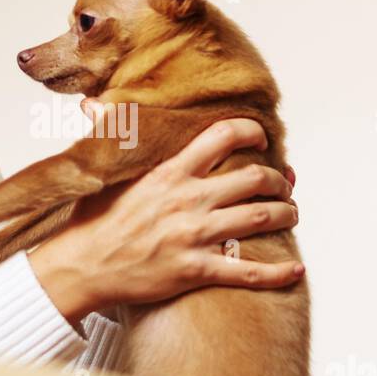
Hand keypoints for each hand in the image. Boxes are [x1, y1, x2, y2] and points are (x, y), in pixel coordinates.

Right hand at [28, 106, 301, 324]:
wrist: (81, 267)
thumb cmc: (91, 221)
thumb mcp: (100, 171)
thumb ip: (107, 133)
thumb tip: (90, 103)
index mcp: (171, 172)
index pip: (224, 136)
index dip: (253, 132)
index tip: (262, 137)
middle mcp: (188, 199)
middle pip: (255, 178)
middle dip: (280, 180)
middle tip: (284, 184)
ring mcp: (195, 236)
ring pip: (260, 218)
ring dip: (286, 214)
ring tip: (291, 213)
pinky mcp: (196, 270)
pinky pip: (248, 272)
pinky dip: (278, 272)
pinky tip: (296, 269)